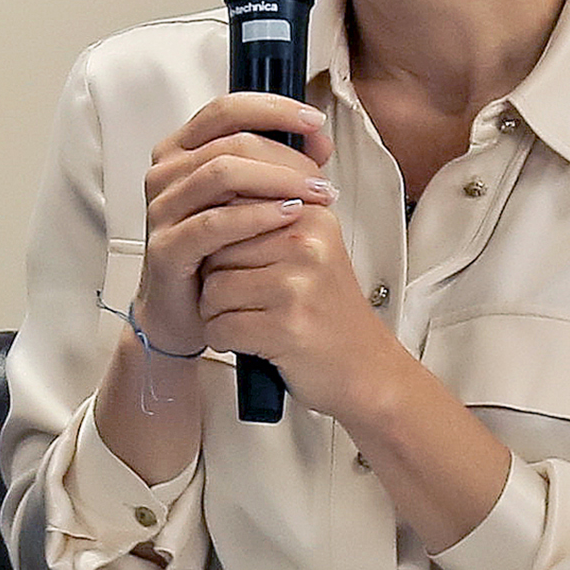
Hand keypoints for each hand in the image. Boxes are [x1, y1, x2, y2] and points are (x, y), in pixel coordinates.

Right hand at [132, 92, 336, 354]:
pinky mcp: (165, 247)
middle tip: (323, 177)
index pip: (226, 109)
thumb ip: (281, 164)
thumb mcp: (252, 199)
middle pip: (230, 141)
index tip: (315, 122)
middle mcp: (165, 174)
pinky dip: (257, 215)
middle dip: (286, 154)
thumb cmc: (217, 253)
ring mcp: (161, 210)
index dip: (273, 109)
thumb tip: (318, 137)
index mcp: (181, 151)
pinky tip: (289, 216)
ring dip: (278, 180)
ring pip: (221, 174)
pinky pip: (214, 223)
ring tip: (315, 195)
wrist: (185, 312)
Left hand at [193, 187, 398, 416]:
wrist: (364, 367)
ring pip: (213, 289)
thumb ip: (264, 222)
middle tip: (248, 301)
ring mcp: (297, 285)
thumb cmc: (327, 312)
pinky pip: (220, 327)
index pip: (230, 211)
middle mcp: (306, 245)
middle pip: (215, 251)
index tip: (244, 267)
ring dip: (218, 314)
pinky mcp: (286, 326)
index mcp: (311, 217)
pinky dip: (225, 340)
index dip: (223, 246)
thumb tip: (205, 203)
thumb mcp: (308, 251)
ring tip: (250, 320)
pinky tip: (251, 341)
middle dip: (217, 281)